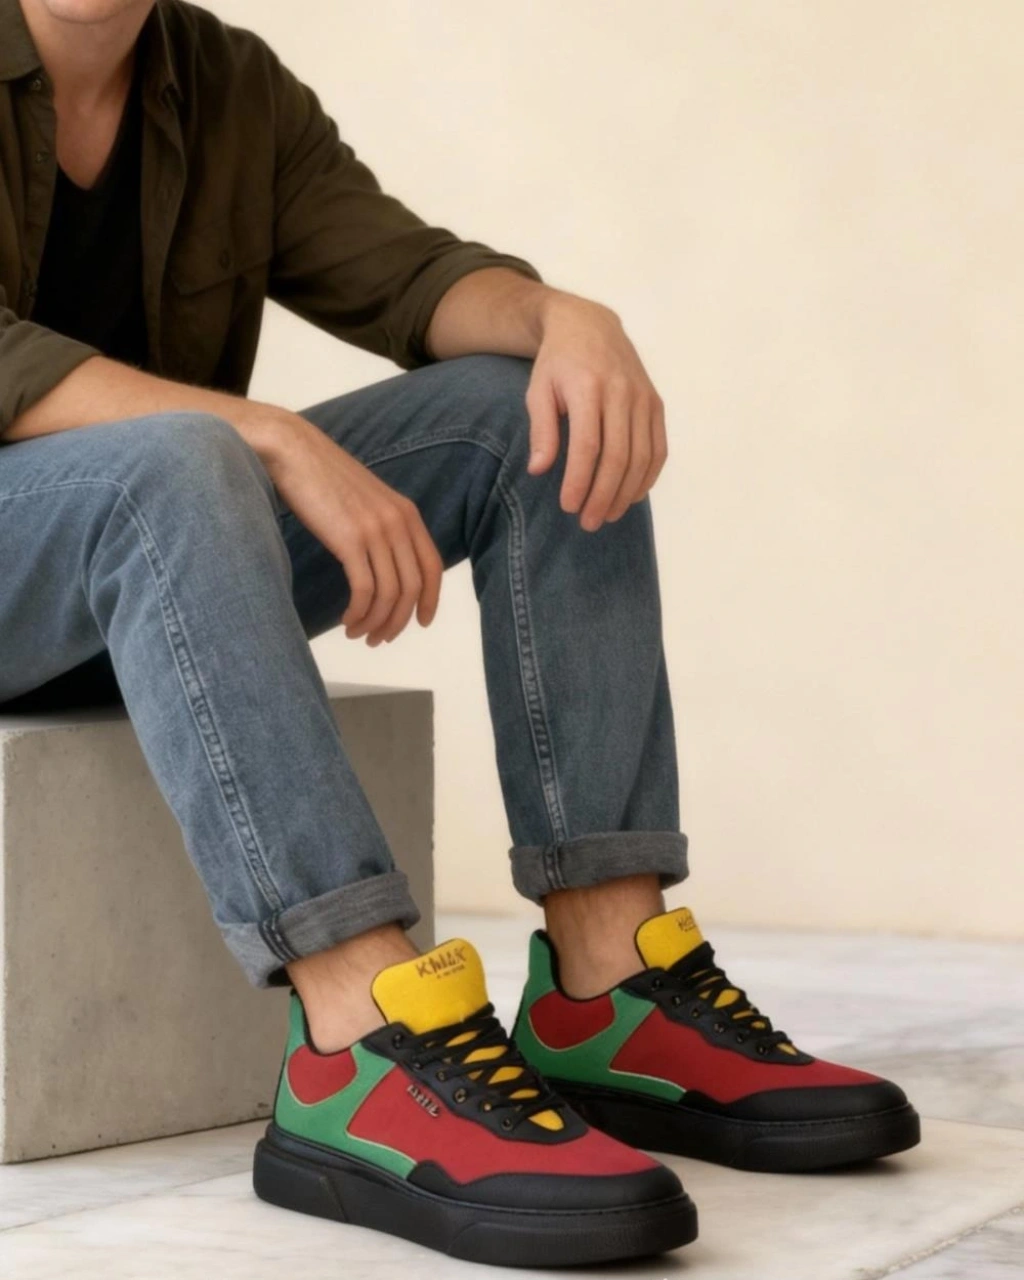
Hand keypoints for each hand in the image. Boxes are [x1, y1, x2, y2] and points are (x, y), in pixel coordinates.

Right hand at [256, 409, 442, 644]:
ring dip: (376, 623)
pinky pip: (365, 590)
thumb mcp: (366, 500)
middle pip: (413, 587)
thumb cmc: (322, 478)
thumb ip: (382, 526)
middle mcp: (398, 522)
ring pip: (390, 594)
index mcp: (406, 513)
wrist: (292, 450)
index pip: (433, 567)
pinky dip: (359, 613)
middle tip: (378, 639)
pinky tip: (347, 621)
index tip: (421, 623)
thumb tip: (384, 564)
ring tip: (359, 634)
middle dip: (398, 621)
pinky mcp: (349, 539)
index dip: (431, 600)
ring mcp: (375, 530)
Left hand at [525, 294, 667, 530]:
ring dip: (626, 493)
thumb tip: (539, 471)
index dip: (579, 481)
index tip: (568, 507)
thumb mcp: (538, 390)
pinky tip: (632, 496)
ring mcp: (644, 398)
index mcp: (589, 388)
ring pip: (642, 457)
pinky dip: (648, 477)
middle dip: (604, 495)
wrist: (590, 326)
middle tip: (588, 522)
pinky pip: (658, 448)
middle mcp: (622, 392)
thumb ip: (541, 430)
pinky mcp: (656, 404)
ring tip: (608, 515)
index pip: (588, 446)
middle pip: (618, 457)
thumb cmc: (558, 364)